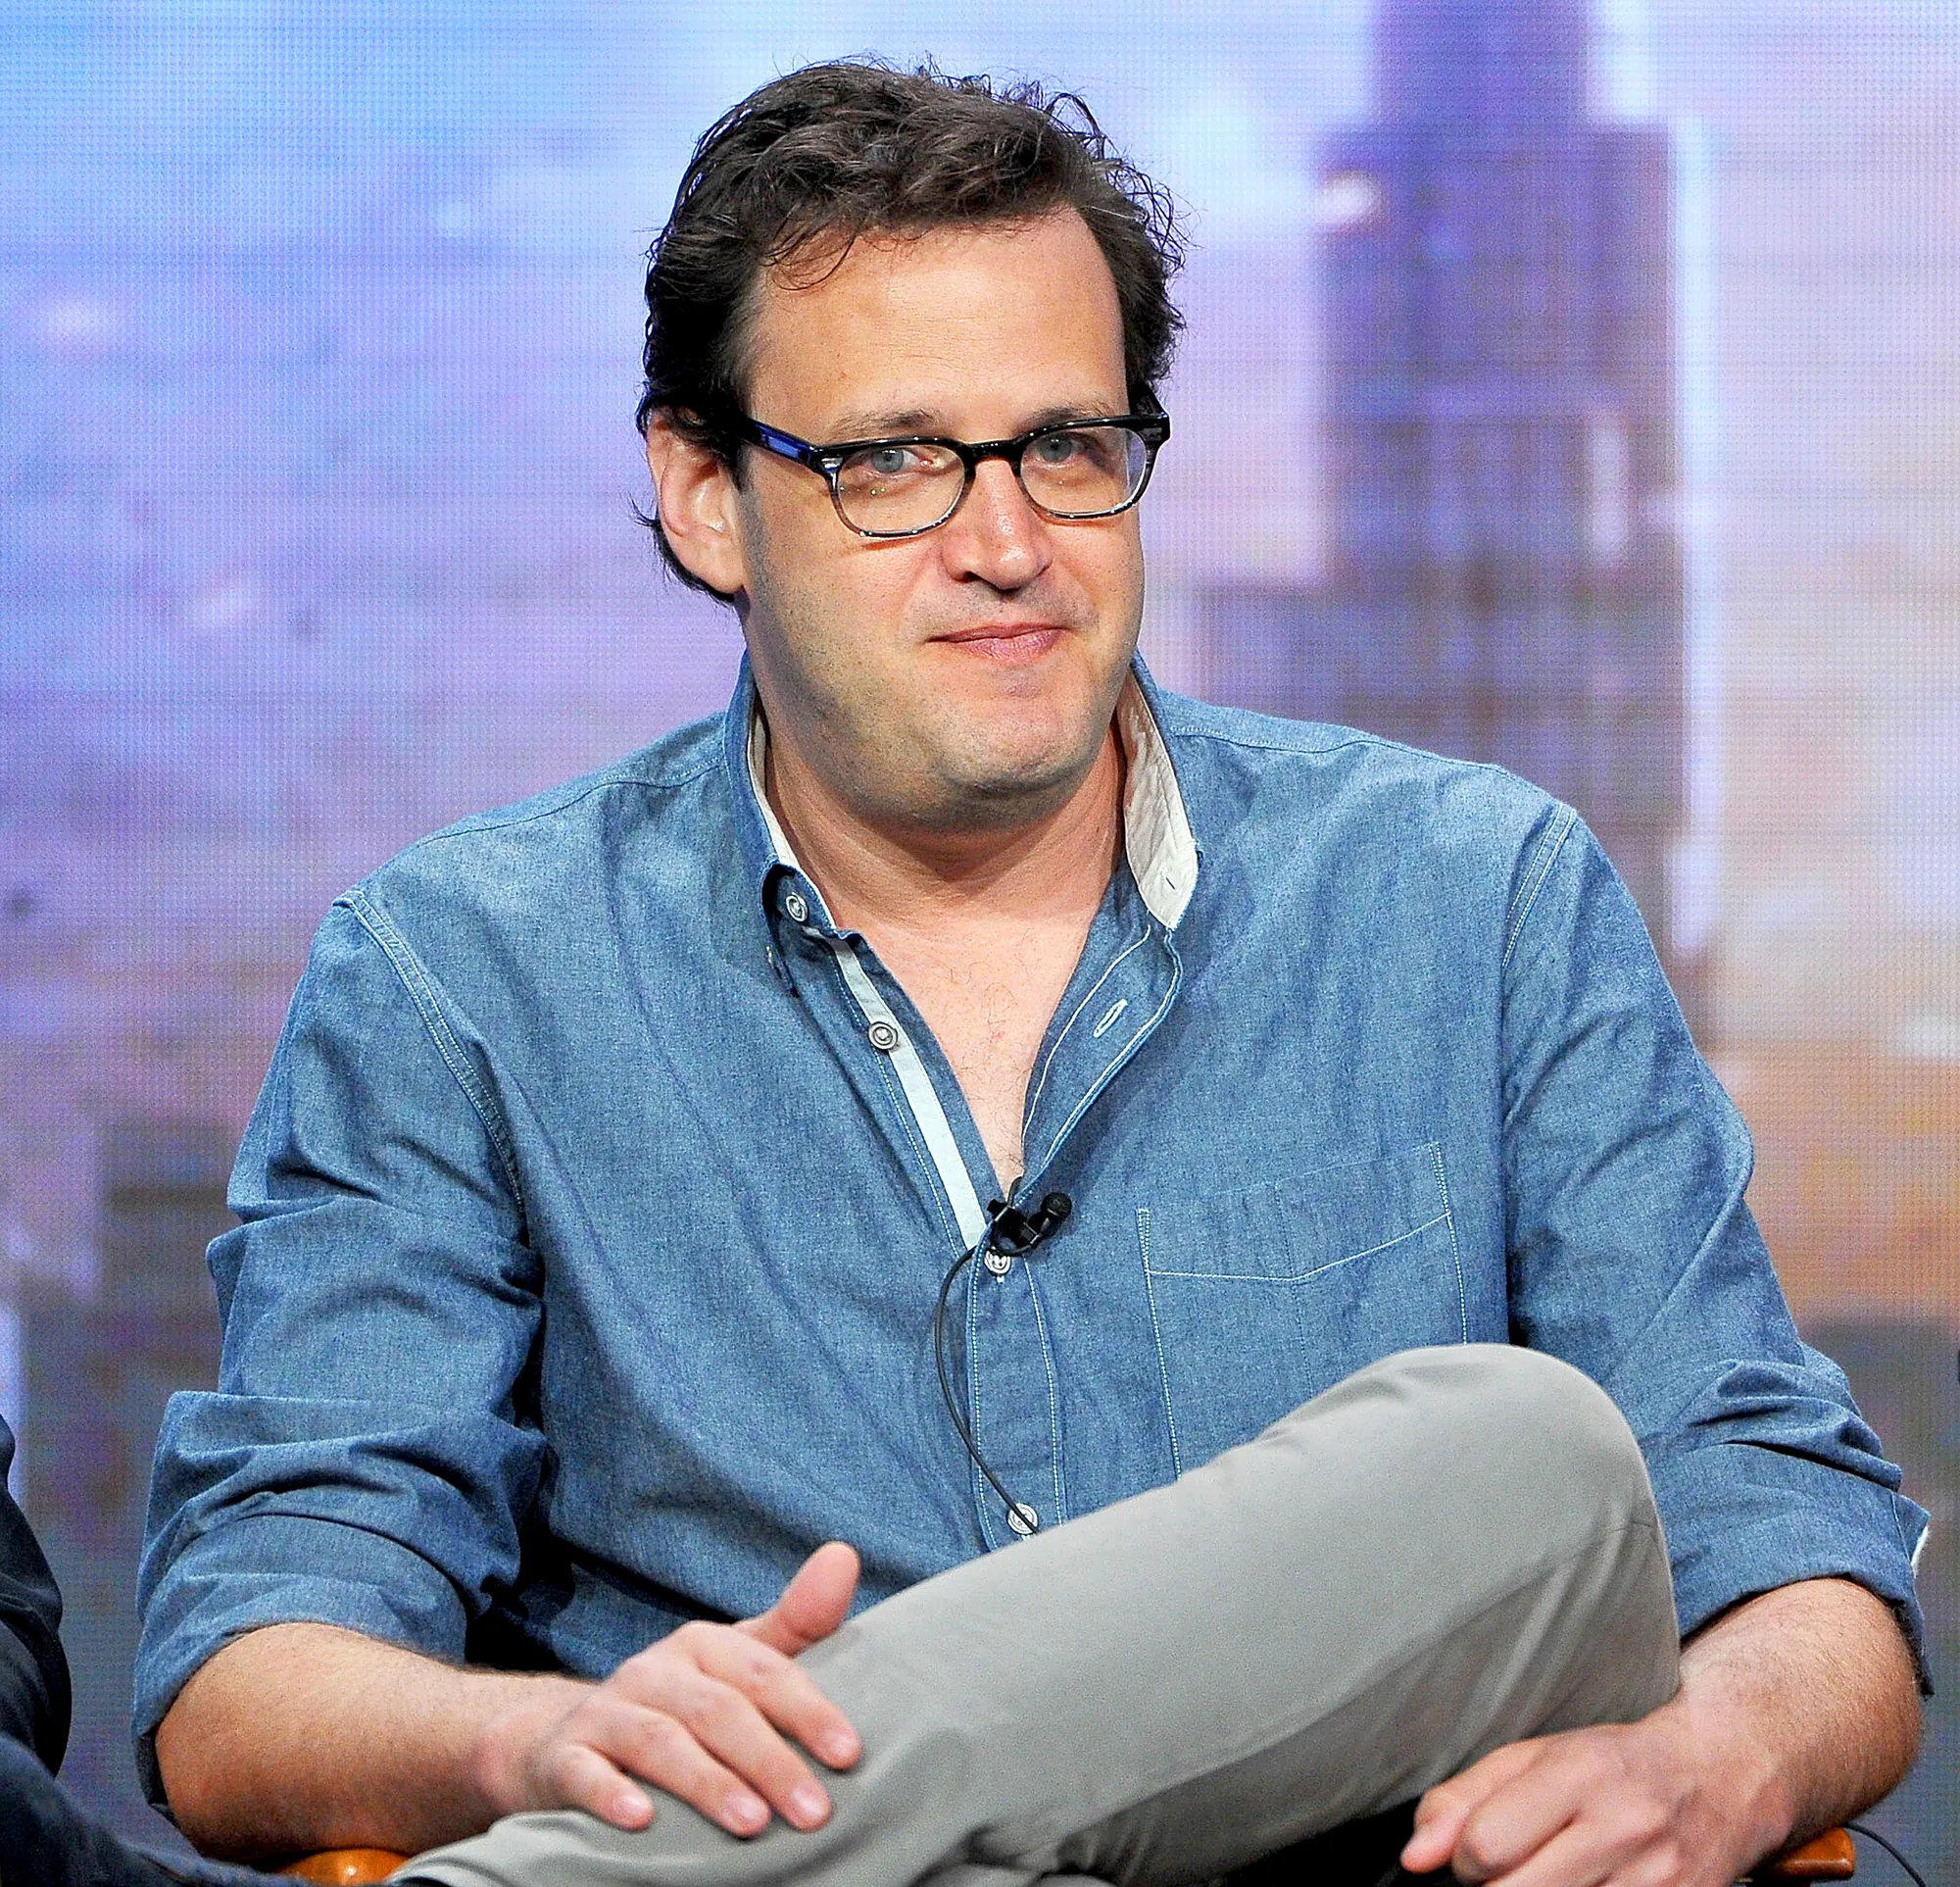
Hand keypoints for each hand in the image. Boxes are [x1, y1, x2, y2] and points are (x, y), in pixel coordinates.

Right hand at [477, 1540, 862, 1838]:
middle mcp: (655, 1670)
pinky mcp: (565, 1757)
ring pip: (660, 1743)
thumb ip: (798, 1622)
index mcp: (704, 1646)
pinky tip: (641, 1820)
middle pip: (719, 1712)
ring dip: (708, 1782)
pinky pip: (584, 1773)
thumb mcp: (738, 1664)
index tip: (849, 1755)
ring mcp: (606, 1712)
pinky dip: (610, 1794)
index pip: (764, 1673)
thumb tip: (844, 1555)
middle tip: (813, 1812)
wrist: (567, 1736)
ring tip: (752, 1823)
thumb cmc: (682, 1703)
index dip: (808, 1711)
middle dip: (770, 1761)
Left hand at [1399, 1705, 1777, 1886]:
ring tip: (1541, 1878)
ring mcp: (1658, 1881)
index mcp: (1579, 1773)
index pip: (1486, 1845)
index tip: (1476, 1851)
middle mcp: (1623, 1827)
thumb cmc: (1609, 1765)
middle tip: (1505, 1871)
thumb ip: (1462, 1801)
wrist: (1719, 1777)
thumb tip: (1413, 1859)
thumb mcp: (1531, 1758)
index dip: (1462, 1858)